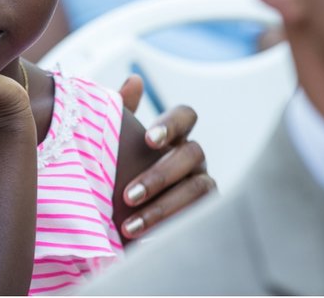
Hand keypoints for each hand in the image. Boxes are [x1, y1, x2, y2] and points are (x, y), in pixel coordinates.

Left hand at [117, 75, 216, 238]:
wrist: (120, 222)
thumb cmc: (120, 174)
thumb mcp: (116, 147)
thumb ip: (123, 115)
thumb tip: (135, 81)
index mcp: (175, 136)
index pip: (186, 116)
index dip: (171, 124)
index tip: (148, 139)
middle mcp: (194, 158)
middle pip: (193, 154)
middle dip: (159, 176)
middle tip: (128, 195)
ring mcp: (204, 185)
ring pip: (198, 189)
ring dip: (163, 208)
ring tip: (129, 227)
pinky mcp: (206, 216)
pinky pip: (200, 219)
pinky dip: (173, 229)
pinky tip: (146, 242)